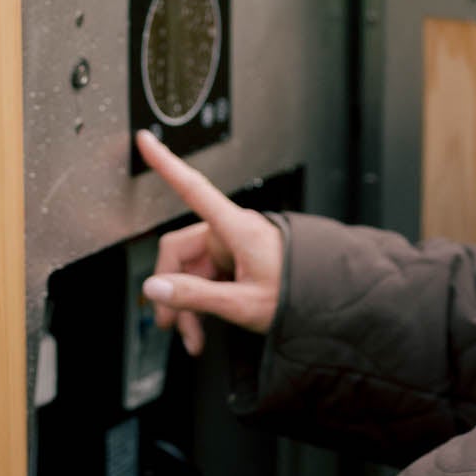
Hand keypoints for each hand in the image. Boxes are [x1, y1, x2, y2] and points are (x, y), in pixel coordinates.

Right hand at [135, 128, 282, 357]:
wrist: (330, 301)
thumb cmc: (299, 293)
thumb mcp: (243, 303)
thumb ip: (195, 295)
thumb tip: (155, 288)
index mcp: (235, 229)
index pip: (192, 188)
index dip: (165, 163)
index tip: (145, 140)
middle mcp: (230, 232)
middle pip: (180, 252)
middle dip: (172, 290)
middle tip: (169, 323)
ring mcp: (232, 248)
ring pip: (191, 272)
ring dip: (187, 305)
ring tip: (192, 336)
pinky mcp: (236, 262)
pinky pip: (206, 278)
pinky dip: (201, 303)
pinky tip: (202, 328)